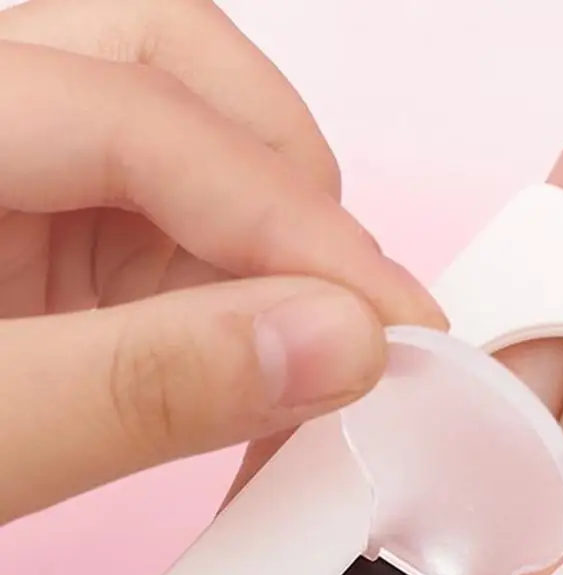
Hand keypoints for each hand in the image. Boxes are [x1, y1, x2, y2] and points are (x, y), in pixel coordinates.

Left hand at [0, 0, 441, 526]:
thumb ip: (146, 388)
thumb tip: (337, 346)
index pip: (137, 116)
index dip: (289, 222)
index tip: (389, 324)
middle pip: (168, 63)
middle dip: (286, 184)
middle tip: (347, 307)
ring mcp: (10, 166)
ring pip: (188, 135)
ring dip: (271, 234)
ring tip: (307, 335)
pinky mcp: (45, 230)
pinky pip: (171, 218)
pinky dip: (239, 282)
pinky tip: (260, 350)